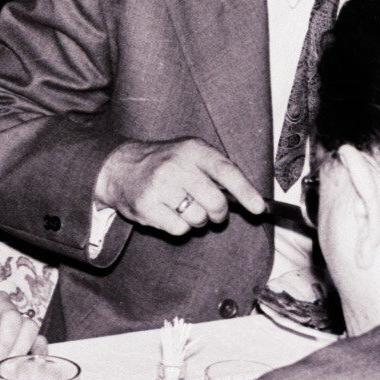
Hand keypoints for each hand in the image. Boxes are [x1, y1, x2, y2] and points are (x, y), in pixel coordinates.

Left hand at [0, 287, 44, 367]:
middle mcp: (0, 303)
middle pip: (11, 317)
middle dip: (4, 344)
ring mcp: (17, 316)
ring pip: (29, 327)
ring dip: (19, 351)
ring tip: (6, 370)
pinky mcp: (27, 333)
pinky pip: (39, 340)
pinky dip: (37, 355)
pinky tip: (27, 369)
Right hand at [95, 138, 266, 236]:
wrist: (120, 168)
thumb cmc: (165, 165)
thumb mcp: (189, 155)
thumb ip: (216, 172)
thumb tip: (249, 200)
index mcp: (193, 149)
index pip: (226, 171)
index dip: (246, 192)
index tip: (258, 209)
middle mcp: (176, 165)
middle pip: (215, 202)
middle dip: (218, 214)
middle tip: (212, 212)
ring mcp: (160, 186)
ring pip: (198, 219)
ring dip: (196, 220)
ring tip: (183, 207)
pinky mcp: (147, 206)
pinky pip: (179, 229)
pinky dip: (179, 227)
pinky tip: (168, 213)